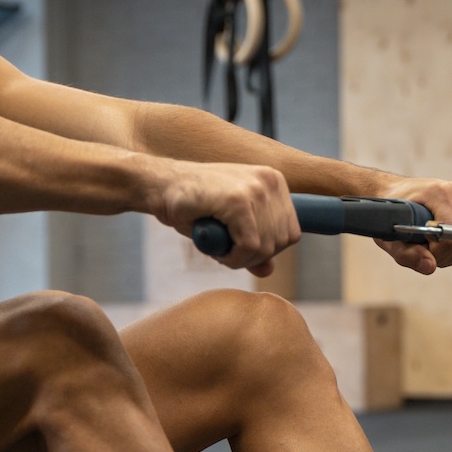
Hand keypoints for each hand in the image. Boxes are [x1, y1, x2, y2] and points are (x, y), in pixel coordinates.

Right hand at [149, 161, 298, 274]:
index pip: (291, 233)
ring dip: (240, 259)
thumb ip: (252, 244)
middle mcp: (270, 181)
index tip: (241, 249)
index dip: (267, 251)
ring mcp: (255, 188)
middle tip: (226, 251)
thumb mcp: (230, 225)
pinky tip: (216, 250)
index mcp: (275, 182)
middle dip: (254, 257)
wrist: (160, 186)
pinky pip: (249, 246)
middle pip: (281, 242)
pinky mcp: (238, 200)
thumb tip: (269, 270)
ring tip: (219, 248)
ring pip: (266, 247)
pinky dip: (232, 258)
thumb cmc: (193, 204)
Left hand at [375, 177, 451, 273]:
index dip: (437, 252)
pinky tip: (442, 241)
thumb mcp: (391, 235)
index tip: (420, 247)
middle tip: (424, 248)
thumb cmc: (392, 212)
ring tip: (431, 244)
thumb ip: (408, 254)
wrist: (395, 193)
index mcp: (440, 193)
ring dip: (451, 253)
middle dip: (444, 255)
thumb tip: (430, 266)